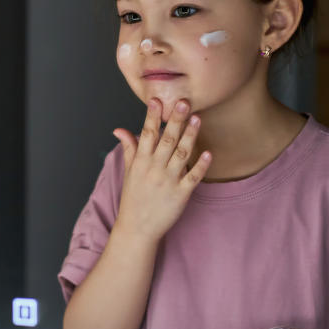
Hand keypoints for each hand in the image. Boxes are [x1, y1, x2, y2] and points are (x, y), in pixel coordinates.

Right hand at [111, 98, 210, 243]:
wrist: (137, 228)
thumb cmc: (133, 198)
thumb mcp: (129, 171)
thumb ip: (129, 148)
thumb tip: (119, 129)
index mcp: (141, 162)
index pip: (146, 134)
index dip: (152, 117)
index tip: (156, 101)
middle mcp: (154, 169)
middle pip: (166, 140)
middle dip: (175, 120)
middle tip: (183, 102)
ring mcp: (168, 181)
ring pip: (181, 154)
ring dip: (190, 136)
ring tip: (197, 119)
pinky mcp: (181, 194)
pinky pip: (193, 178)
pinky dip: (201, 166)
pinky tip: (208, 153)